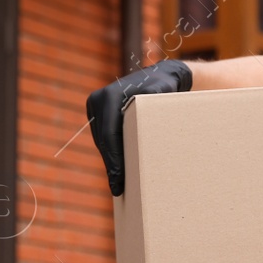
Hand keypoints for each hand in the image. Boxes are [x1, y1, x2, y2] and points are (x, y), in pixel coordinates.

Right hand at [86, 59, 192, 195]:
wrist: (162, 76)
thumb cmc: (166, 87)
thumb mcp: (163, 93)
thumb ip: (155, 102)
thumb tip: (149, 115)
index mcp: (111, 95)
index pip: (109, 134)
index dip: (113, 159)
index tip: (118, 179)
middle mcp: (99, 99)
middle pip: (103, 139)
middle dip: (111, 164)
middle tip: (117, 187)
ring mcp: (96, 105)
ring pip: (101, 139)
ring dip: (109, 159)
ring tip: (118, 181)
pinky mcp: (99, 111)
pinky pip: (102, 135)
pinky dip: (110, 150)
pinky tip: (117, 166)